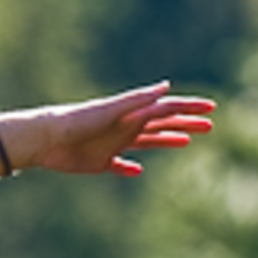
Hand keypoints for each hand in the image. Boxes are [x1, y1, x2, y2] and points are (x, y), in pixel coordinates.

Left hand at [28, 81, 215, 176]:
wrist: (46, 139)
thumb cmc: (79, 121)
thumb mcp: (113, 110)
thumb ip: (138, 100)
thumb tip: (166, 86)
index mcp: (131, 114)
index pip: (167, 109)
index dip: (189, 108)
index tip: (211, 109)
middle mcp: (125, 127)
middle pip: (162, 124)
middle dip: (185, 123)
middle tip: (209, 126)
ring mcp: (113, 144)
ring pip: (146, 142)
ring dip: (166, 140)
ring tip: (185, 142)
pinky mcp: (99, 162)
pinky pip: (119, 166)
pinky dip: (129, 168)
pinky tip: (137, 170)